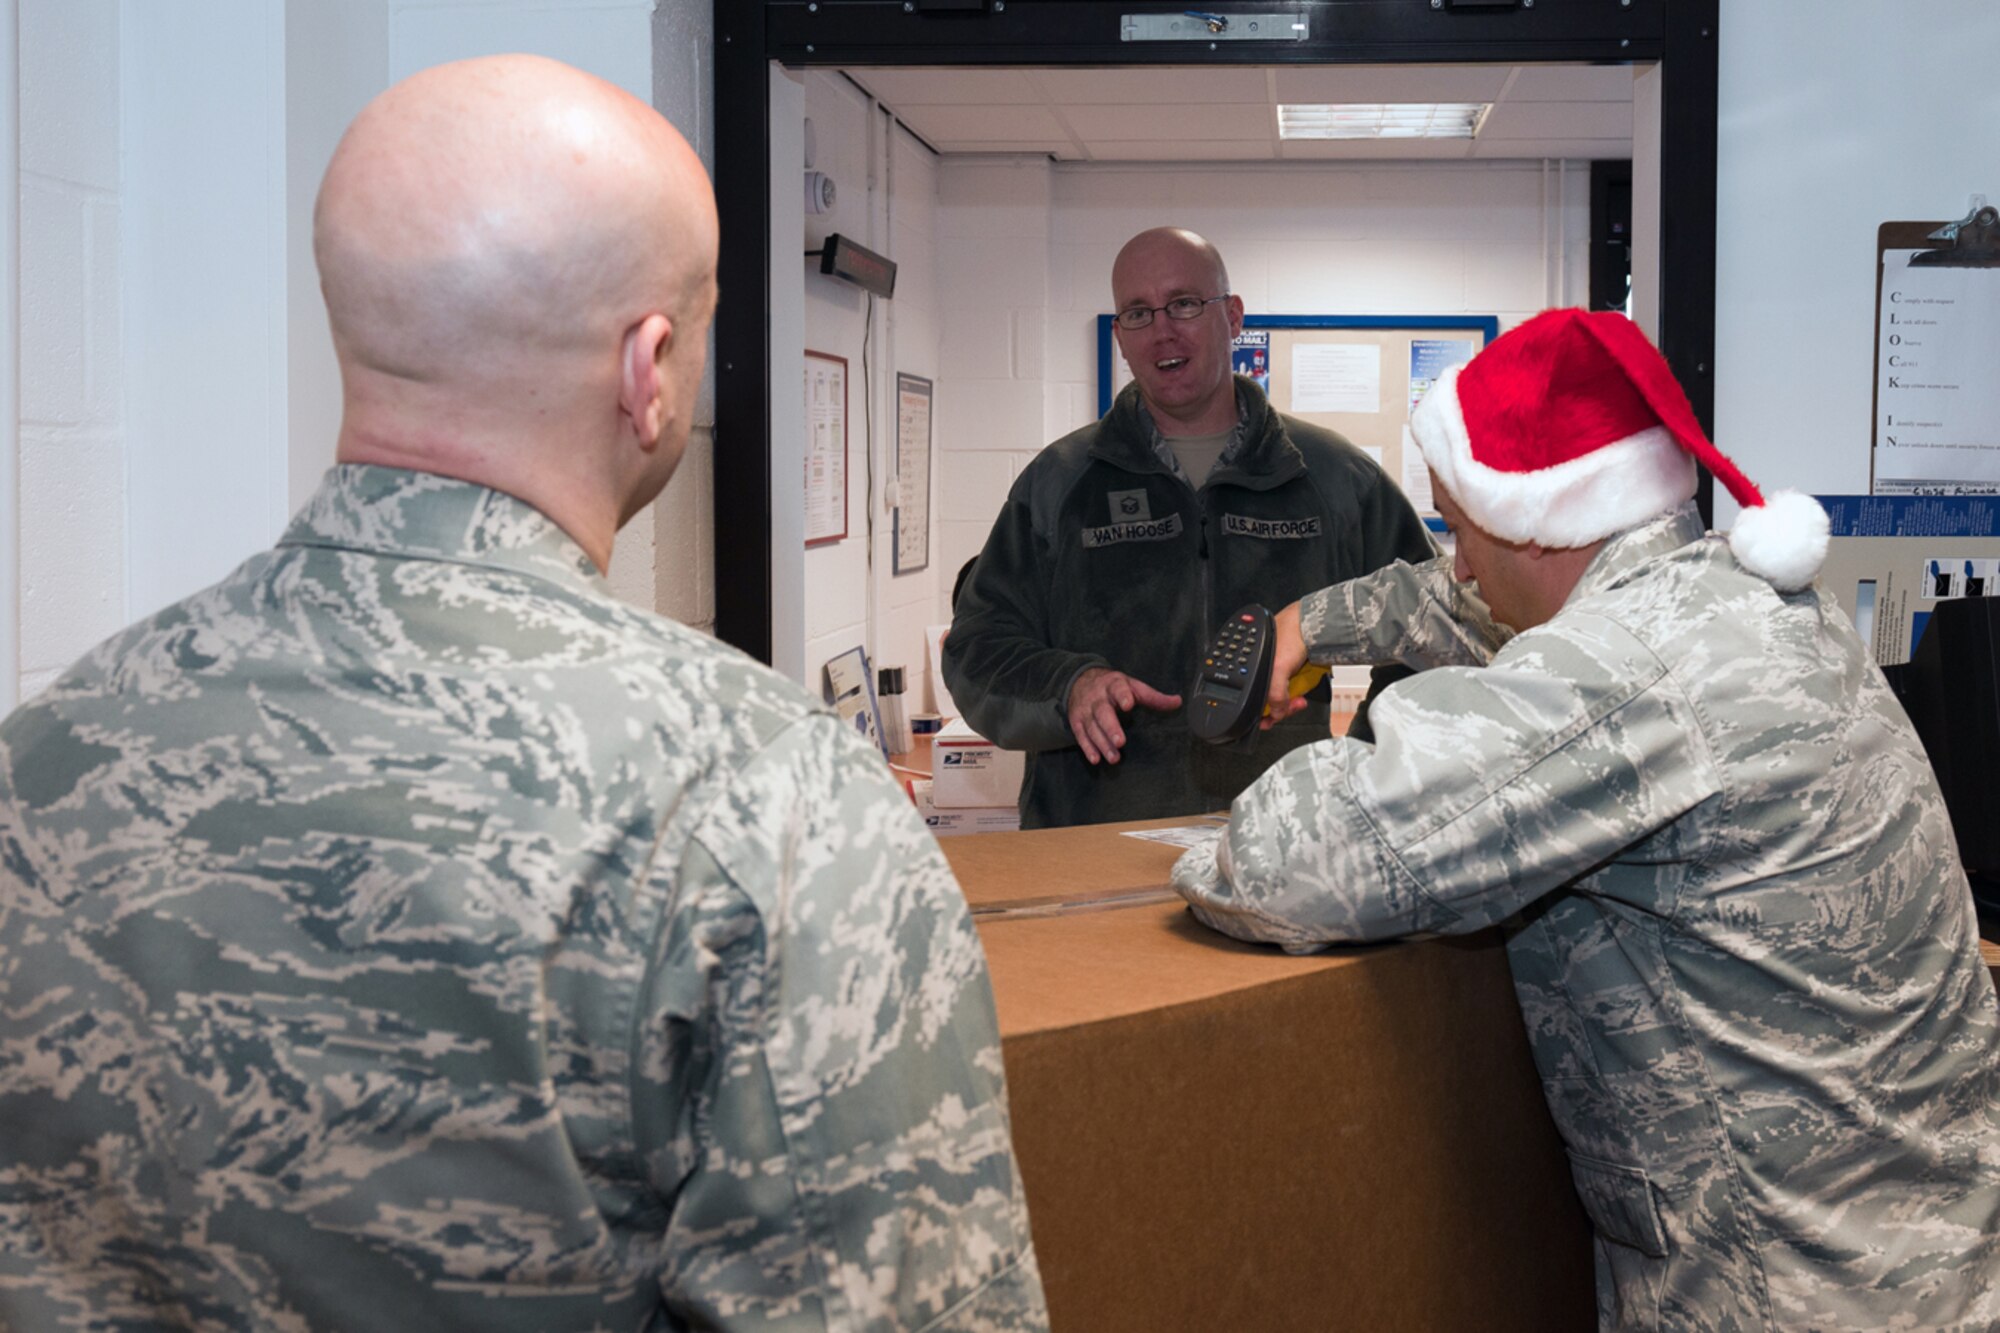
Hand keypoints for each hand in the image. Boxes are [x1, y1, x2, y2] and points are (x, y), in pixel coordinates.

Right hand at [1067, 667, 1182, 763]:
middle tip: (1120, 742)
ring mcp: (1085, 710)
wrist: (1080, 680)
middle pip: (1103, 712)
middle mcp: (1098, 697)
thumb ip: (1153, 696)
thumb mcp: (1132, 686)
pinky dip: (1087, 748)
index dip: (1123, 695)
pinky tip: (1096, 759)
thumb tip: (1177, 702)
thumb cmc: (1114, 687)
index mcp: (1114, 684)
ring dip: (1102, 743)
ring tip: (1114, 758)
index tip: (1128, 704)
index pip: (1118, 688)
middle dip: (1110, 727)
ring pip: (1092, 727)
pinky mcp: (1076, 721)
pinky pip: (1080, 735)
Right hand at [1260, 602, 1310, 730]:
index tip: (1266, 721)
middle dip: (1277, 708)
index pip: (1251, 693)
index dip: (1258, 710)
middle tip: (1287, 710)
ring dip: (1288, 704)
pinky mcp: (1292, 669)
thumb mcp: (1277, 668)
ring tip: (1298, 703)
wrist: (1317, 626)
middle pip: (1266, 697)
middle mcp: (1263, 665)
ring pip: (1279, 695)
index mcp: (1251, 662)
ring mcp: (1278, 668)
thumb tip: (1274, 712)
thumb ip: (1274, 695)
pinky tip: (1300, 697)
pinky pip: (1290, 689)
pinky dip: (1294, 696)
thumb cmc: (1292, 634)